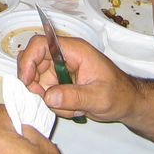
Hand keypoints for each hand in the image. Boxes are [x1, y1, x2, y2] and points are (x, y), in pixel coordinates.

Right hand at [18, 35, 137, 121]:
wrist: (127, 102)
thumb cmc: (118, 94)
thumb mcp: (98, 98)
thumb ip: (74, 97)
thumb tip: (48, 97)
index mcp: (74, 50)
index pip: (41, 44)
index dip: (28, 59)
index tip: (26, 80)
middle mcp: (64, 56)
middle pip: (34, 60)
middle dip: (35, 82)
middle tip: (44, 98)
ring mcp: (61, 68)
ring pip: (38, 79)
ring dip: (49, 97)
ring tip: (72, 108)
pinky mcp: (61, 80)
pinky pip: (46, 90)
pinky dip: (54, 103)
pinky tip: (73, 109)